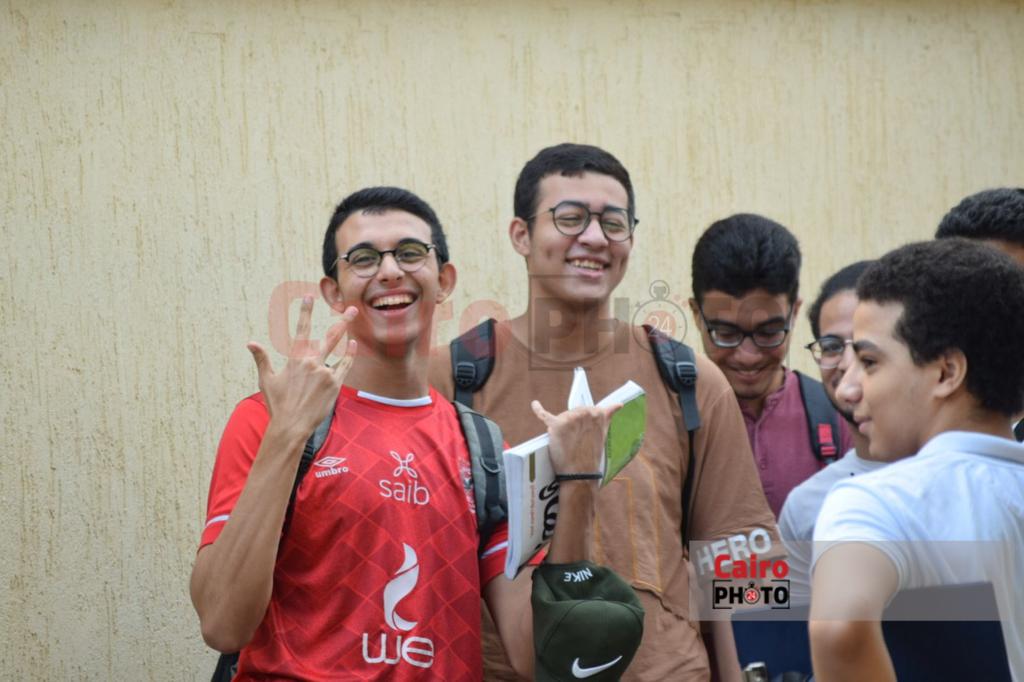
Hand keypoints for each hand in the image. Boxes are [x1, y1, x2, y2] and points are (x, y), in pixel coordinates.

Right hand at [246, 296, 357, 438]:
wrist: (291, 425)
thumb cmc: (277, 403)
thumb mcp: (267, 380)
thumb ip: (262, 359)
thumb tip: (251, 343)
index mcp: (295, 359)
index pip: (301, 329)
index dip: (304, 311)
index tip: (309, 297)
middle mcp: (312, 362)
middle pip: (329, 337)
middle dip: (341, 321)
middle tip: (351, 308)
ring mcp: (325, 373)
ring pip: (337, 350)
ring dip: (346, 333)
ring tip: (353, 319)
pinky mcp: (335, 385)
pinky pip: (344, 366)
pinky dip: (349, 355)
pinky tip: (353, 344)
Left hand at [531, 400, 621, 477]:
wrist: (581, 475)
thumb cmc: (592, 456)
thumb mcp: (604, 433)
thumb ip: (607, 416)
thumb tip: (618, 404)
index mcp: (599, 413)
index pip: (587, 410)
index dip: (583, 423)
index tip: (584, 433)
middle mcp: (585, 412)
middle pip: (573, 412)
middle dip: (572, 425)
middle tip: (575, 442)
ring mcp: (571, 418)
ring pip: (562, 417)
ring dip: (562, 427)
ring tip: (567, 443)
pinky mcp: (557, 425)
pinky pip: (544, 414)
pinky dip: (538, 409)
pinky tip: (534, 404)